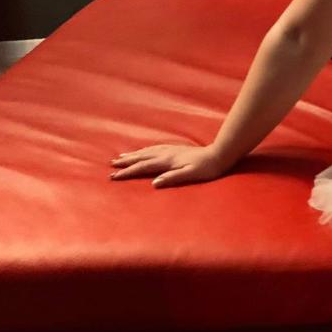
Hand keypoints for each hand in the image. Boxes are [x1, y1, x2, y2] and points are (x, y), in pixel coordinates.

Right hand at [108, 143, 227, 187]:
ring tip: (121, 156)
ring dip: (134, 154)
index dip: (128, 172)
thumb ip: (173, 178)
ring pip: (147, 151)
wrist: (220, 154)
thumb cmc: (206, 168)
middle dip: (126, 161)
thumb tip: (154, 183)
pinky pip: (155, 148)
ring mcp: (171, 150)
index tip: (114, 176)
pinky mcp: (176, 149)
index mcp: (168, 161)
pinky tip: (144, 151)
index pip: (143, 167)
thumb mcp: (190, 175)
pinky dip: (145, 150)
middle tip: (111, 164)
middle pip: (142, 157)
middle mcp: (167, 154)